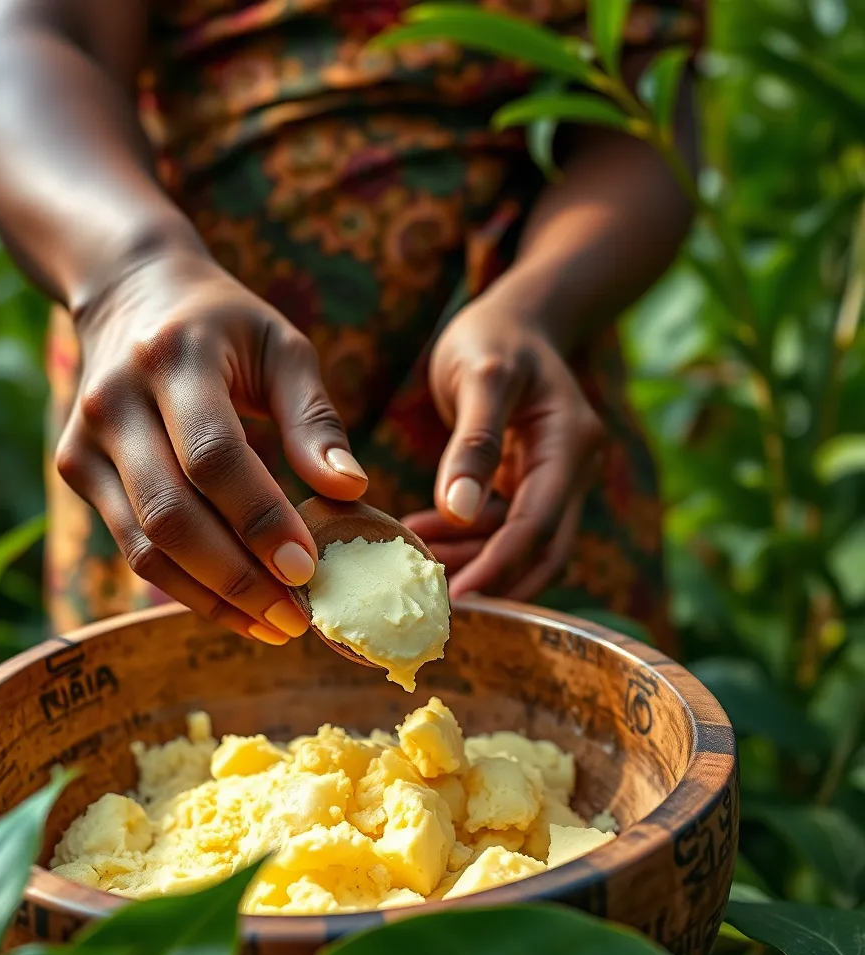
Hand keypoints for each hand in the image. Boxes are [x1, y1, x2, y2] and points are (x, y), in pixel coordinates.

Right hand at [54, 249, 368, 642]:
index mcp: (172, 359)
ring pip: (145, 544)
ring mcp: (84, 440)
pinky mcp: (75, 469)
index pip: (214, 457)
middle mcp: (114, 401)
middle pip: (172, 514)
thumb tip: (350, 492)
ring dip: (212, 597)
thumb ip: (314, 419)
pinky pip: (132, 546)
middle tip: (298, 618)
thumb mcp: (281, 347)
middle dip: (238, 577)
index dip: (261, 519)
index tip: (310, 569)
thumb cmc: (224, 324)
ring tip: (273, 625)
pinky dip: (185, 586)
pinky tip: (235, 606)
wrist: (130, 294)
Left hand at [403, 284, 603, 601]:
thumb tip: (459, 514)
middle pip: (541, 549)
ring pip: (520, 542)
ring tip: (413, 562)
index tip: (456, 599)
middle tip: (432, 604)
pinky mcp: (529, 480)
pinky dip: (466, 536)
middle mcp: (574, 468)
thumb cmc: (495, 337)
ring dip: (471, 559)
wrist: (514, 317)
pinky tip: (421, 532)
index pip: (538, 524)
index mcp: (572, 444)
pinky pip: (503, 523)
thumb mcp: (481, 377)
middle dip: (491, 580)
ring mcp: (555, 477)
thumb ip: (472, 444)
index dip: (498, 565)